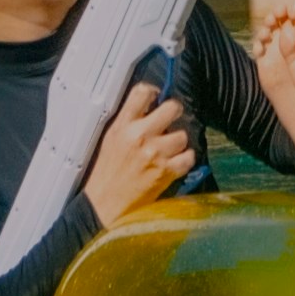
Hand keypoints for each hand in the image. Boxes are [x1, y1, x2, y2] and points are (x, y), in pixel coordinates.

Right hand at [88, 80, 200, 228]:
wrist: (105, 203)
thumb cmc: (107, 172)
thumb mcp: (111, 139)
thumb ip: (129, 121)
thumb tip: (149, 106)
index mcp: (123, 125)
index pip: (143, 92)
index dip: (154, 92)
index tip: (157, 98)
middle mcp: (140, 135)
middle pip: (172, 108)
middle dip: (175, 113)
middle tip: (172, 121)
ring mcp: (155, 153)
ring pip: (183, 135)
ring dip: (179, 142)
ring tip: (169, 149)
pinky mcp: (166, 172)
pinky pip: (189, 157)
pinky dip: (185, 160)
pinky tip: (175, 163)